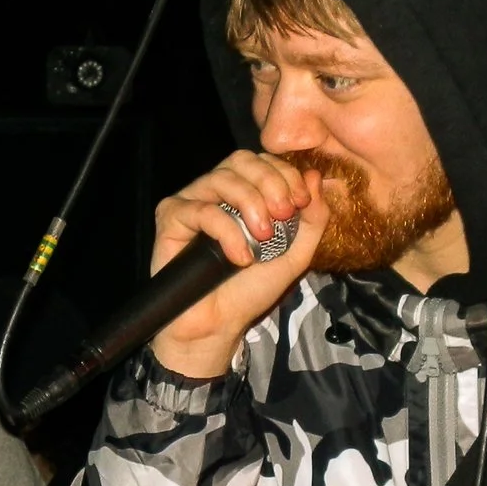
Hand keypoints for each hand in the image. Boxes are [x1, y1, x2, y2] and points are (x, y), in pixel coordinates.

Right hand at [147, 152, 329, 379]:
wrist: (218, 325)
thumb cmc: (250, 290)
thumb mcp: (296, 254)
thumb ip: (312, 218)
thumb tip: (315, 176)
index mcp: (243, 193)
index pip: (262, 161)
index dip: (284, 173)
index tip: (301, 202)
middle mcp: (215, 191)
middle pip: (241, 159)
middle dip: (270, 181)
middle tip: (284, 213)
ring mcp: (191, 202)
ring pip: (221, 178)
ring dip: (251, 203)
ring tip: (265, 238)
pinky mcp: (170, 218)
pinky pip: (201, 209)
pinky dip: (227, 232)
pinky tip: (240, 258)